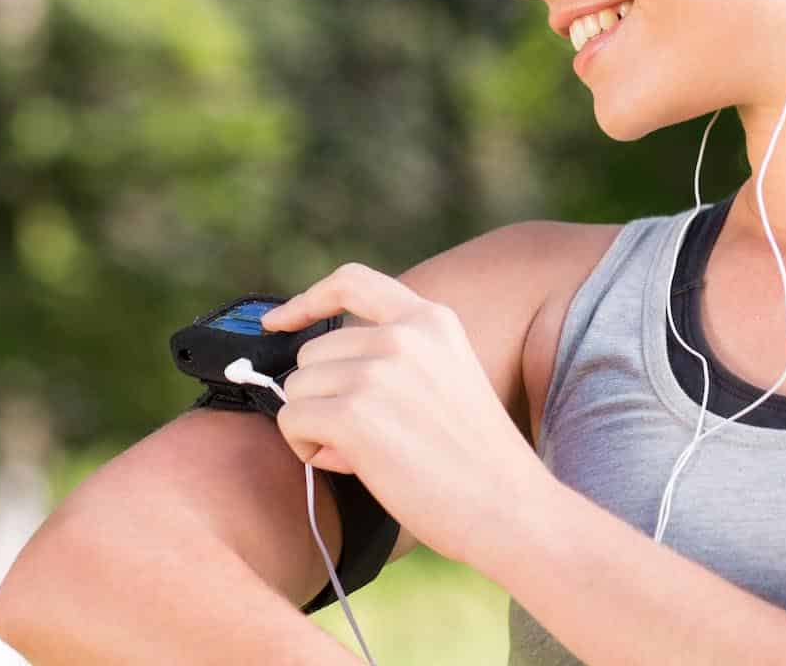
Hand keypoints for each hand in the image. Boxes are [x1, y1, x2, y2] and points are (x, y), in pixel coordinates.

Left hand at [259, 262, 547, 571]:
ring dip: (315, 425)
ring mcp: (377, 371)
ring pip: (297, 389)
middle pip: (311, 354)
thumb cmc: (473, 458)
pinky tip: (352, 465)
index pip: (352, 281)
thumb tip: (312, 371)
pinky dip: (308, 450)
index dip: (307, 299)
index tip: (278, 321)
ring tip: (364, 452)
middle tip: (364, 435)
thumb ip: (396, 357)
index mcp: (431, 320)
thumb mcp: (447, 377)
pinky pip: (293, 422)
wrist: (508, 505)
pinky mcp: (353, 414)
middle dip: (322, 396)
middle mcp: (403, 335)